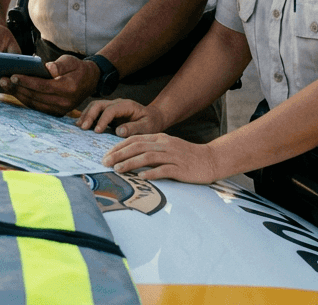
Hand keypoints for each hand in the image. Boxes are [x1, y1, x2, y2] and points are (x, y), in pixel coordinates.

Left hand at [0, 54, 97, 116]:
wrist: (89, 81)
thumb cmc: (77, 68)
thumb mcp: (71, 61)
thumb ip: (59, 65)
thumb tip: (47, 68)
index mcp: (68, 88)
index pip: (43, 86)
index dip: (27, 81)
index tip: (13, 76)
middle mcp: (64, 102)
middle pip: (36, 96)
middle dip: (18, 88)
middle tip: (3, 80)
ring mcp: (61, 110)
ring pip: (34, 103)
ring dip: (18, 95)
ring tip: (5, 85)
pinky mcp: (56, 113)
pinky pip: (37, 107)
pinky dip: (25, 99)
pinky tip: (15, 91)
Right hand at [77, 99, 168, 136]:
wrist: (153, 118)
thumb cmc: (151, 122)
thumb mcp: (147, 127)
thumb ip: (134, 128)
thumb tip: (119, 131)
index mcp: (126, 105)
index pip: (110, 110)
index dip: (102, 120)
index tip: (97, 131)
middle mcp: (117, 103)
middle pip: (99, 104)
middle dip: (89, 115)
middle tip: (83, 128)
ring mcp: (112, 106)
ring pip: (94, 106)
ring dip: (86, 115)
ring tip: (79, 126)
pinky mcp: (108, 112)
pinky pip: (95, 112)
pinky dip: (87, 117)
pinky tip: (82, 125)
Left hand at [102, 133, 220, 183]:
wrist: (211, 160)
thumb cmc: (187, 156)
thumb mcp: (168, 147)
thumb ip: (151, 149)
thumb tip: (130, 155)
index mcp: (160, 138)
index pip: (135, 139)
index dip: (119, 147)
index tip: (107, 155)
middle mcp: (165, 145)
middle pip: (138, 146)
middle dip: (119, 154)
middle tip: (106, 162)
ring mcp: (173, 156)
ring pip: (148, 157)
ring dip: (131, 163)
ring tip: (118, 169)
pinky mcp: (180, 168)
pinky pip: (164, 170)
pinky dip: (151, 173)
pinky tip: (141, 177)